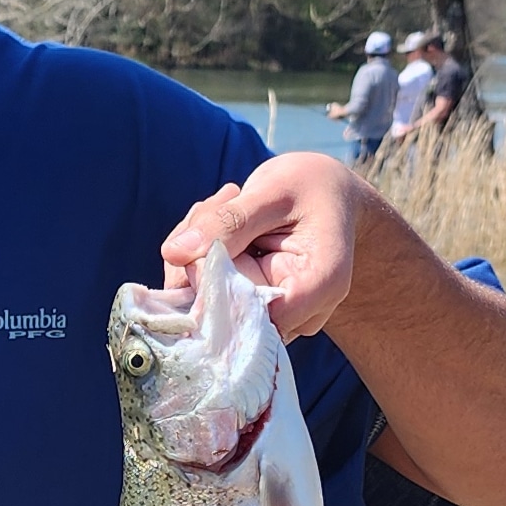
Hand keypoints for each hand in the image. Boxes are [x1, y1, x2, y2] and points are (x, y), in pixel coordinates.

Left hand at [159, 150, 363, 339]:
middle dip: (200, 252)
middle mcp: (298, 316)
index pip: (245, 309)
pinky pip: (206, 293)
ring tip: (229, 204)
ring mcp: (272, 318)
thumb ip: (228, 221)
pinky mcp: (249, 310)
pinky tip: (225, 225)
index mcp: (317, 287)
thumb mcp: (274, 191)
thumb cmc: (313, 187)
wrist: (331, 197)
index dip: (211, 274)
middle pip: (219, 309)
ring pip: (205, 301)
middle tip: (223, 200)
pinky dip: (202, 255)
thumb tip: (174, 253)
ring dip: (200, 249)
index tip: (210, 222)